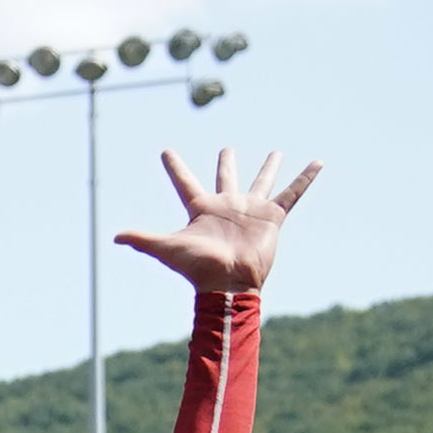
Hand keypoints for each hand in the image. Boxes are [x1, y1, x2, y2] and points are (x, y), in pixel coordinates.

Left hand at [114, 146, 318, 298]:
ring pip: (261, 182)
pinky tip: (318, 163)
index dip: (175, 167)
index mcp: (202, 209)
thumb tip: (114, 237)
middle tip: (227, 148)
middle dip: (227, 163)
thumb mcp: (167, 248)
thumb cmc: (198, 267)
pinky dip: (305, 179)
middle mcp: (227, 207)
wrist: (229, 283)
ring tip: (276, 152)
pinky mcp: (272, 218)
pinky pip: (292, 194)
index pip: (184, 182)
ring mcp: (250, 211)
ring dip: (269, 167)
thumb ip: (143, 240)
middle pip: (226, 178)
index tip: (165, 150)